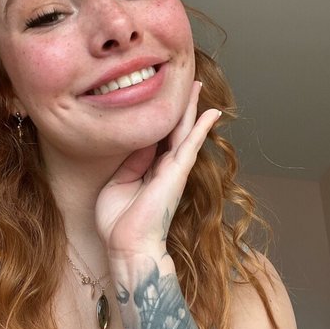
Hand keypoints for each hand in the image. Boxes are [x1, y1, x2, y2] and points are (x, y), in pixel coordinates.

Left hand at [95, 81, 220, 262]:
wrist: (126, 245)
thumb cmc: (118, 221)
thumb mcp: (117, 183)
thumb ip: (130, 162)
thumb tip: (140, 141)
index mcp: (147, 170)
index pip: (155, 137)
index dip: (157, 118)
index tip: (157, 98)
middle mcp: (163, 167)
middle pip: (174, 130)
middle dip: (180, 107)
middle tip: (188, 84)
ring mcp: (172, 169)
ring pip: (184, 130)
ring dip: (191, 108)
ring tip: (198, 86)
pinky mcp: (177, 172)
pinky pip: (191, 144)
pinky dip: (202, 127)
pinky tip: (212, 112)